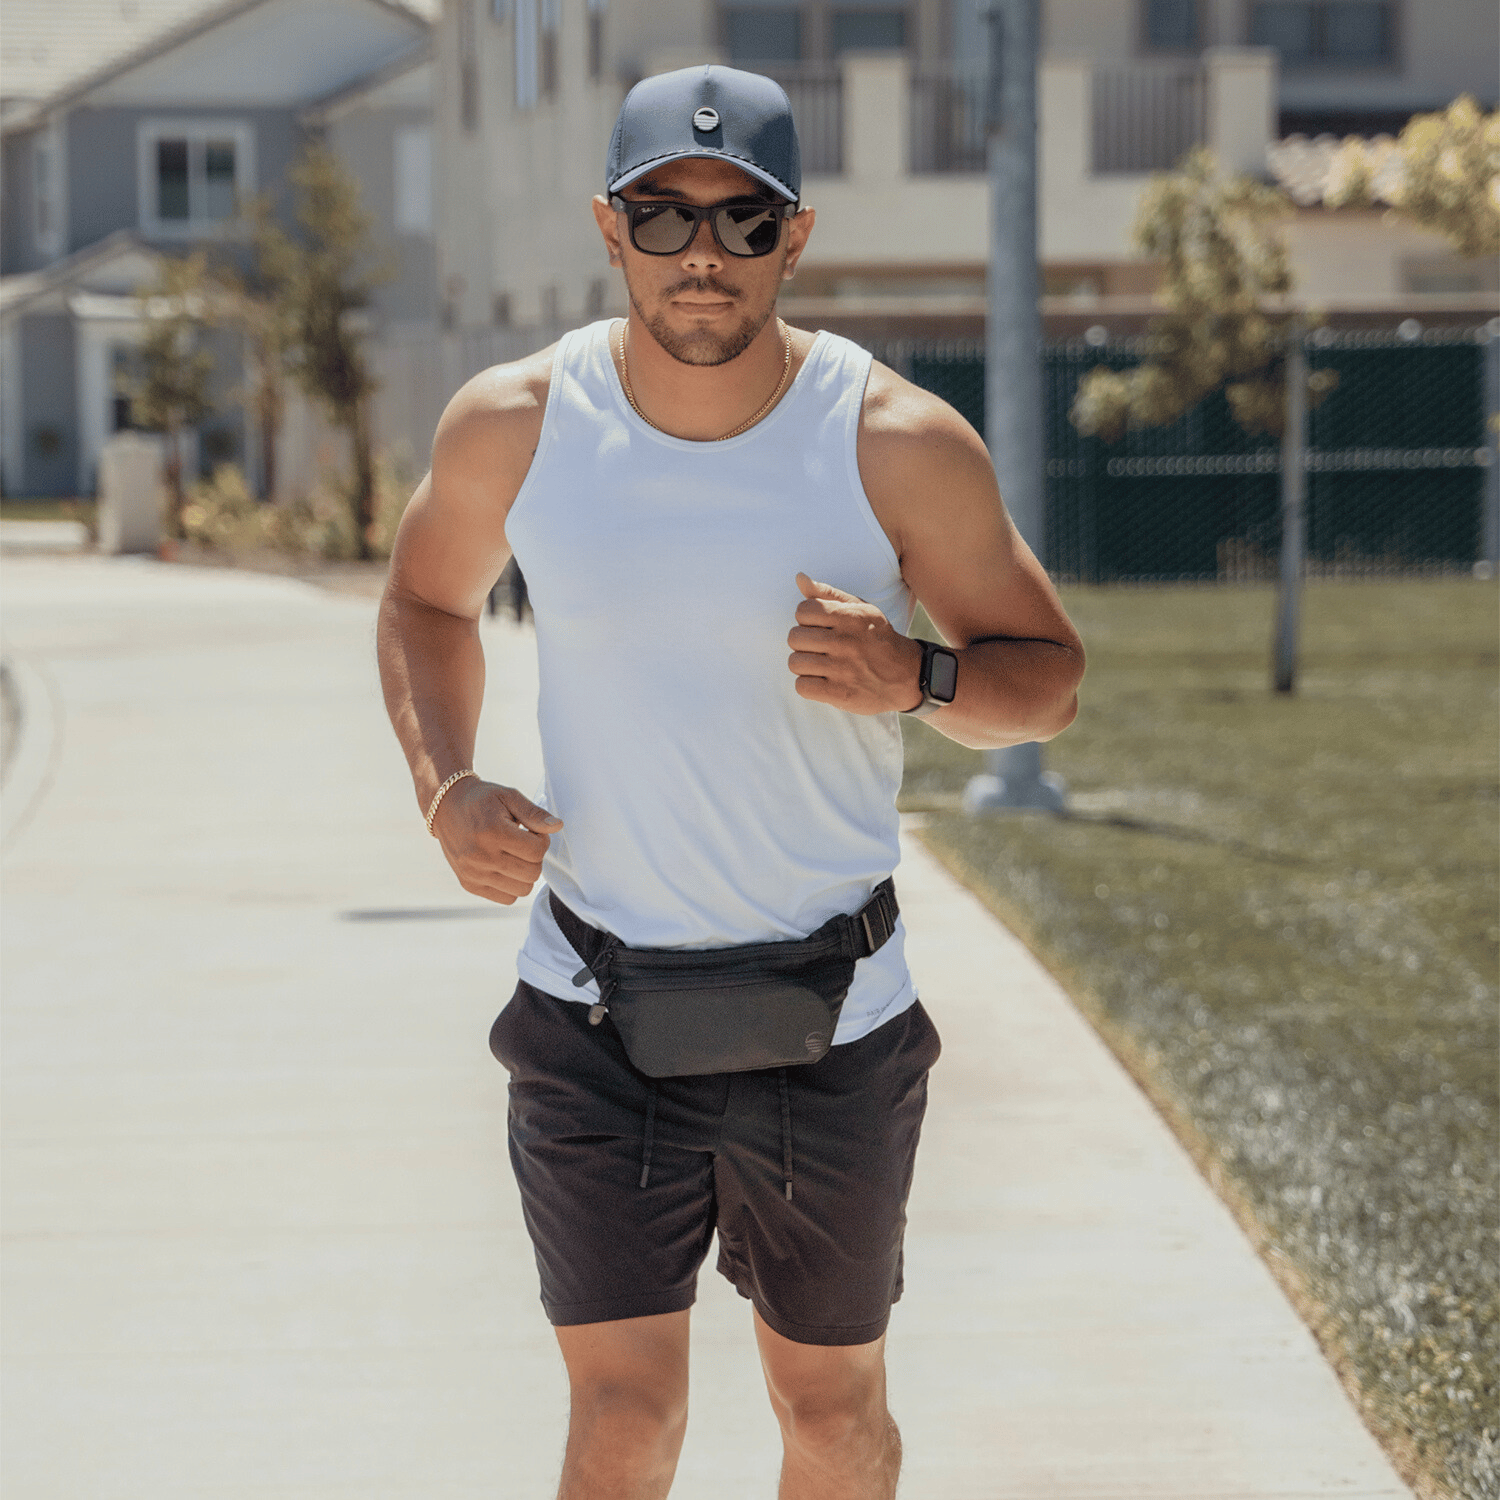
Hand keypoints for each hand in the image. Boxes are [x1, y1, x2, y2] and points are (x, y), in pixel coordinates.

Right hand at [431, 777, 561, 904]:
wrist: (445, 808)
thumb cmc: (482, 800)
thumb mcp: (509, 797)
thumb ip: (534, 813)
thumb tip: (557, 826)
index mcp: (493, 832)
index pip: (537, 851)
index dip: (541, 839)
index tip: (531, 830)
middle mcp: (481, 856)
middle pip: (532, 873)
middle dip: (535, 857)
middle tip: (523, 842)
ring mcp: (473, 873)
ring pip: (522, 889)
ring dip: (525, 873)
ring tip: (514, 854)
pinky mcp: (469, 884)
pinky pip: (507, 898)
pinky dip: (512, 885)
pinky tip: (504, 866)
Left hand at [787, 573, 924, 714]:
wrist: (907, 675)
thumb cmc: (877, 639)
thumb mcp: (860, 609)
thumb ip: (828, 593)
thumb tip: (799, 577)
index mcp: (849, 617)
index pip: (803, 611)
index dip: (806, 619)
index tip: (819, 627)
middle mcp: (845, 642)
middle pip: (794, 638)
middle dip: (802, 643)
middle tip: (818, 648)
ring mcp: (842, 669)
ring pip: (795, 663)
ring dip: (803, 665)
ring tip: (818, 664)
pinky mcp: (840, 693)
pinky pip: (801, 687)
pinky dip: (807, 685)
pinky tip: (820, 681)